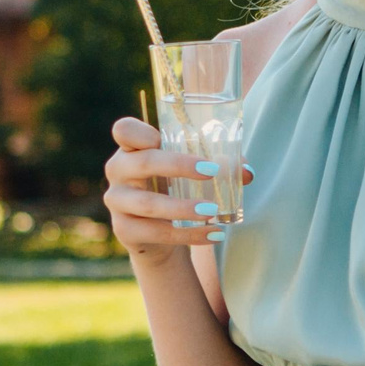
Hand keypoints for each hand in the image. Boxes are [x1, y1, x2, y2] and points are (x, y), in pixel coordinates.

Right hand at [102, 118, 251, 260]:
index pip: (124, 130)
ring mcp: (117, 201)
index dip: (144, 133)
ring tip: (213, 210)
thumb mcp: (190, 172)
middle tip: (211, 171)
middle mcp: (119, 171)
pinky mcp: (124, 230)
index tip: (169, 139)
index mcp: (132, 148)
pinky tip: (214, 234)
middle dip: (179, 165)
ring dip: (183, 207)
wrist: (158, 234)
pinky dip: (189, 235)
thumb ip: (219, 165)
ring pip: (149, 204)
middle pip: (143, 162)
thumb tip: (247, 171)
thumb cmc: (174, 188)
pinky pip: (157, 233)